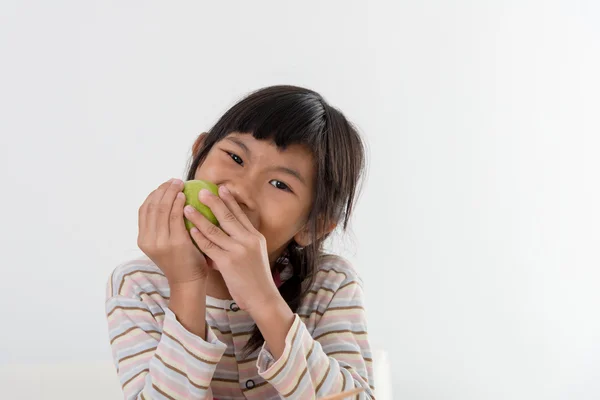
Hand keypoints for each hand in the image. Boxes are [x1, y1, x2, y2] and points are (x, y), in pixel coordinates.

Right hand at [137, 178, 207, 285]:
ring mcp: (161, 242)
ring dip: (170, 193)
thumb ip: (162, 227)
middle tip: (175, 180)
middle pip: (152, 206)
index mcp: (143, 239)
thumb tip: (168, 202)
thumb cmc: (181, 260)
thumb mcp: (164, 244)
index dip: (154, 194)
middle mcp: (148, 240)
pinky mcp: (176, 243)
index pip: (144, 210)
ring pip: (162, 209)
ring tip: (180, 184)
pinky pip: (175, 217)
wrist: (188, 282)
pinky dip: (178, 204)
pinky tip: (184, 196)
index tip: (165, 185)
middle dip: (162, 190)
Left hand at [183, 185, 279, 311]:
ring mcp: (238, 250)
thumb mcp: (255, 255)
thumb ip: (242, 242)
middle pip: (228, 216)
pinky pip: (209, 246)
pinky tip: (190, 229)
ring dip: (200, 217)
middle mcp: (248, 240)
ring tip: (187, 207)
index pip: (240, 214)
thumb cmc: (256, 278)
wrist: (263, 297)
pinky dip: (199, 236)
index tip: (221, 188)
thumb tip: (228, 232)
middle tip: (201, 190)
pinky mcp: (228, 262)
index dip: (230, 200)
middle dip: (214, 202)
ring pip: (215, 229)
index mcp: (255, 237)